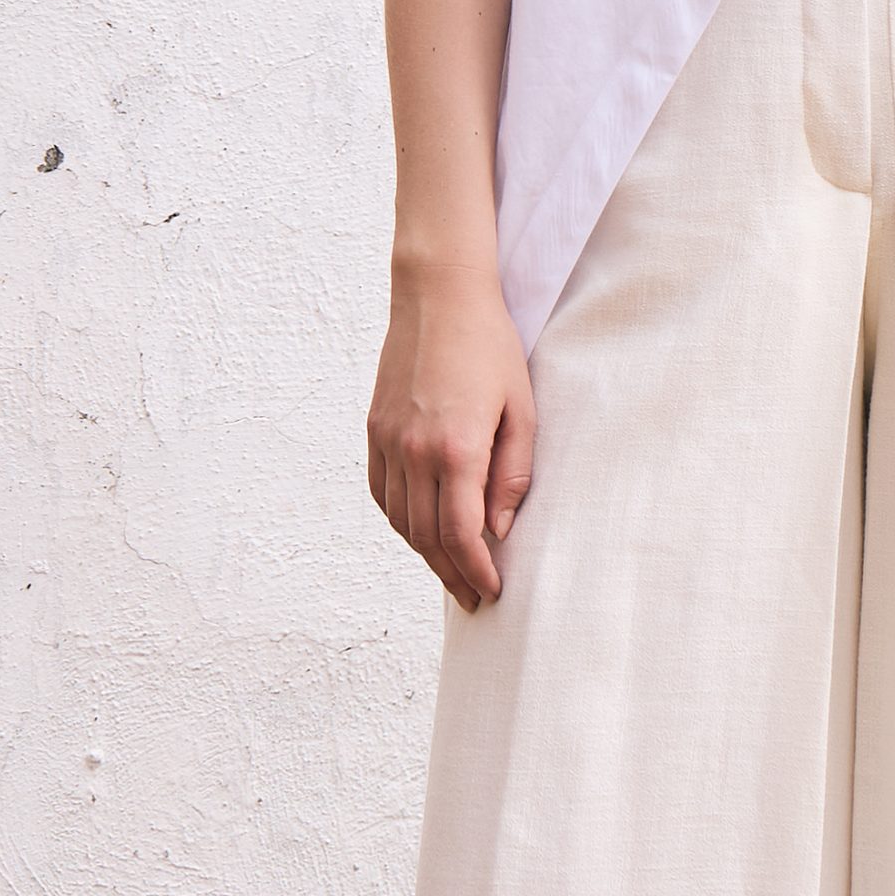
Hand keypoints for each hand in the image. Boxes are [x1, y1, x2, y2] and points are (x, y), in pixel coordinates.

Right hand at [369, 276, 536, 609]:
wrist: (438, 298)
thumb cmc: (491, 349)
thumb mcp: (521, 410)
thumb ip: (511, 475)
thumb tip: (499, 530)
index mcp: (456, 449)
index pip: (462, 534)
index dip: (476, 572)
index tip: (492, 592)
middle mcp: (414, 452)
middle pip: (427, 537)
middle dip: (452, 574)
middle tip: (474, 597)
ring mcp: (388, 442)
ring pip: (401, 521)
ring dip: (425, 554)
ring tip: (452, 572)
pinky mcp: (374, 431)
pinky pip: (382, 494)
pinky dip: (400, 522)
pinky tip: (420, 532)